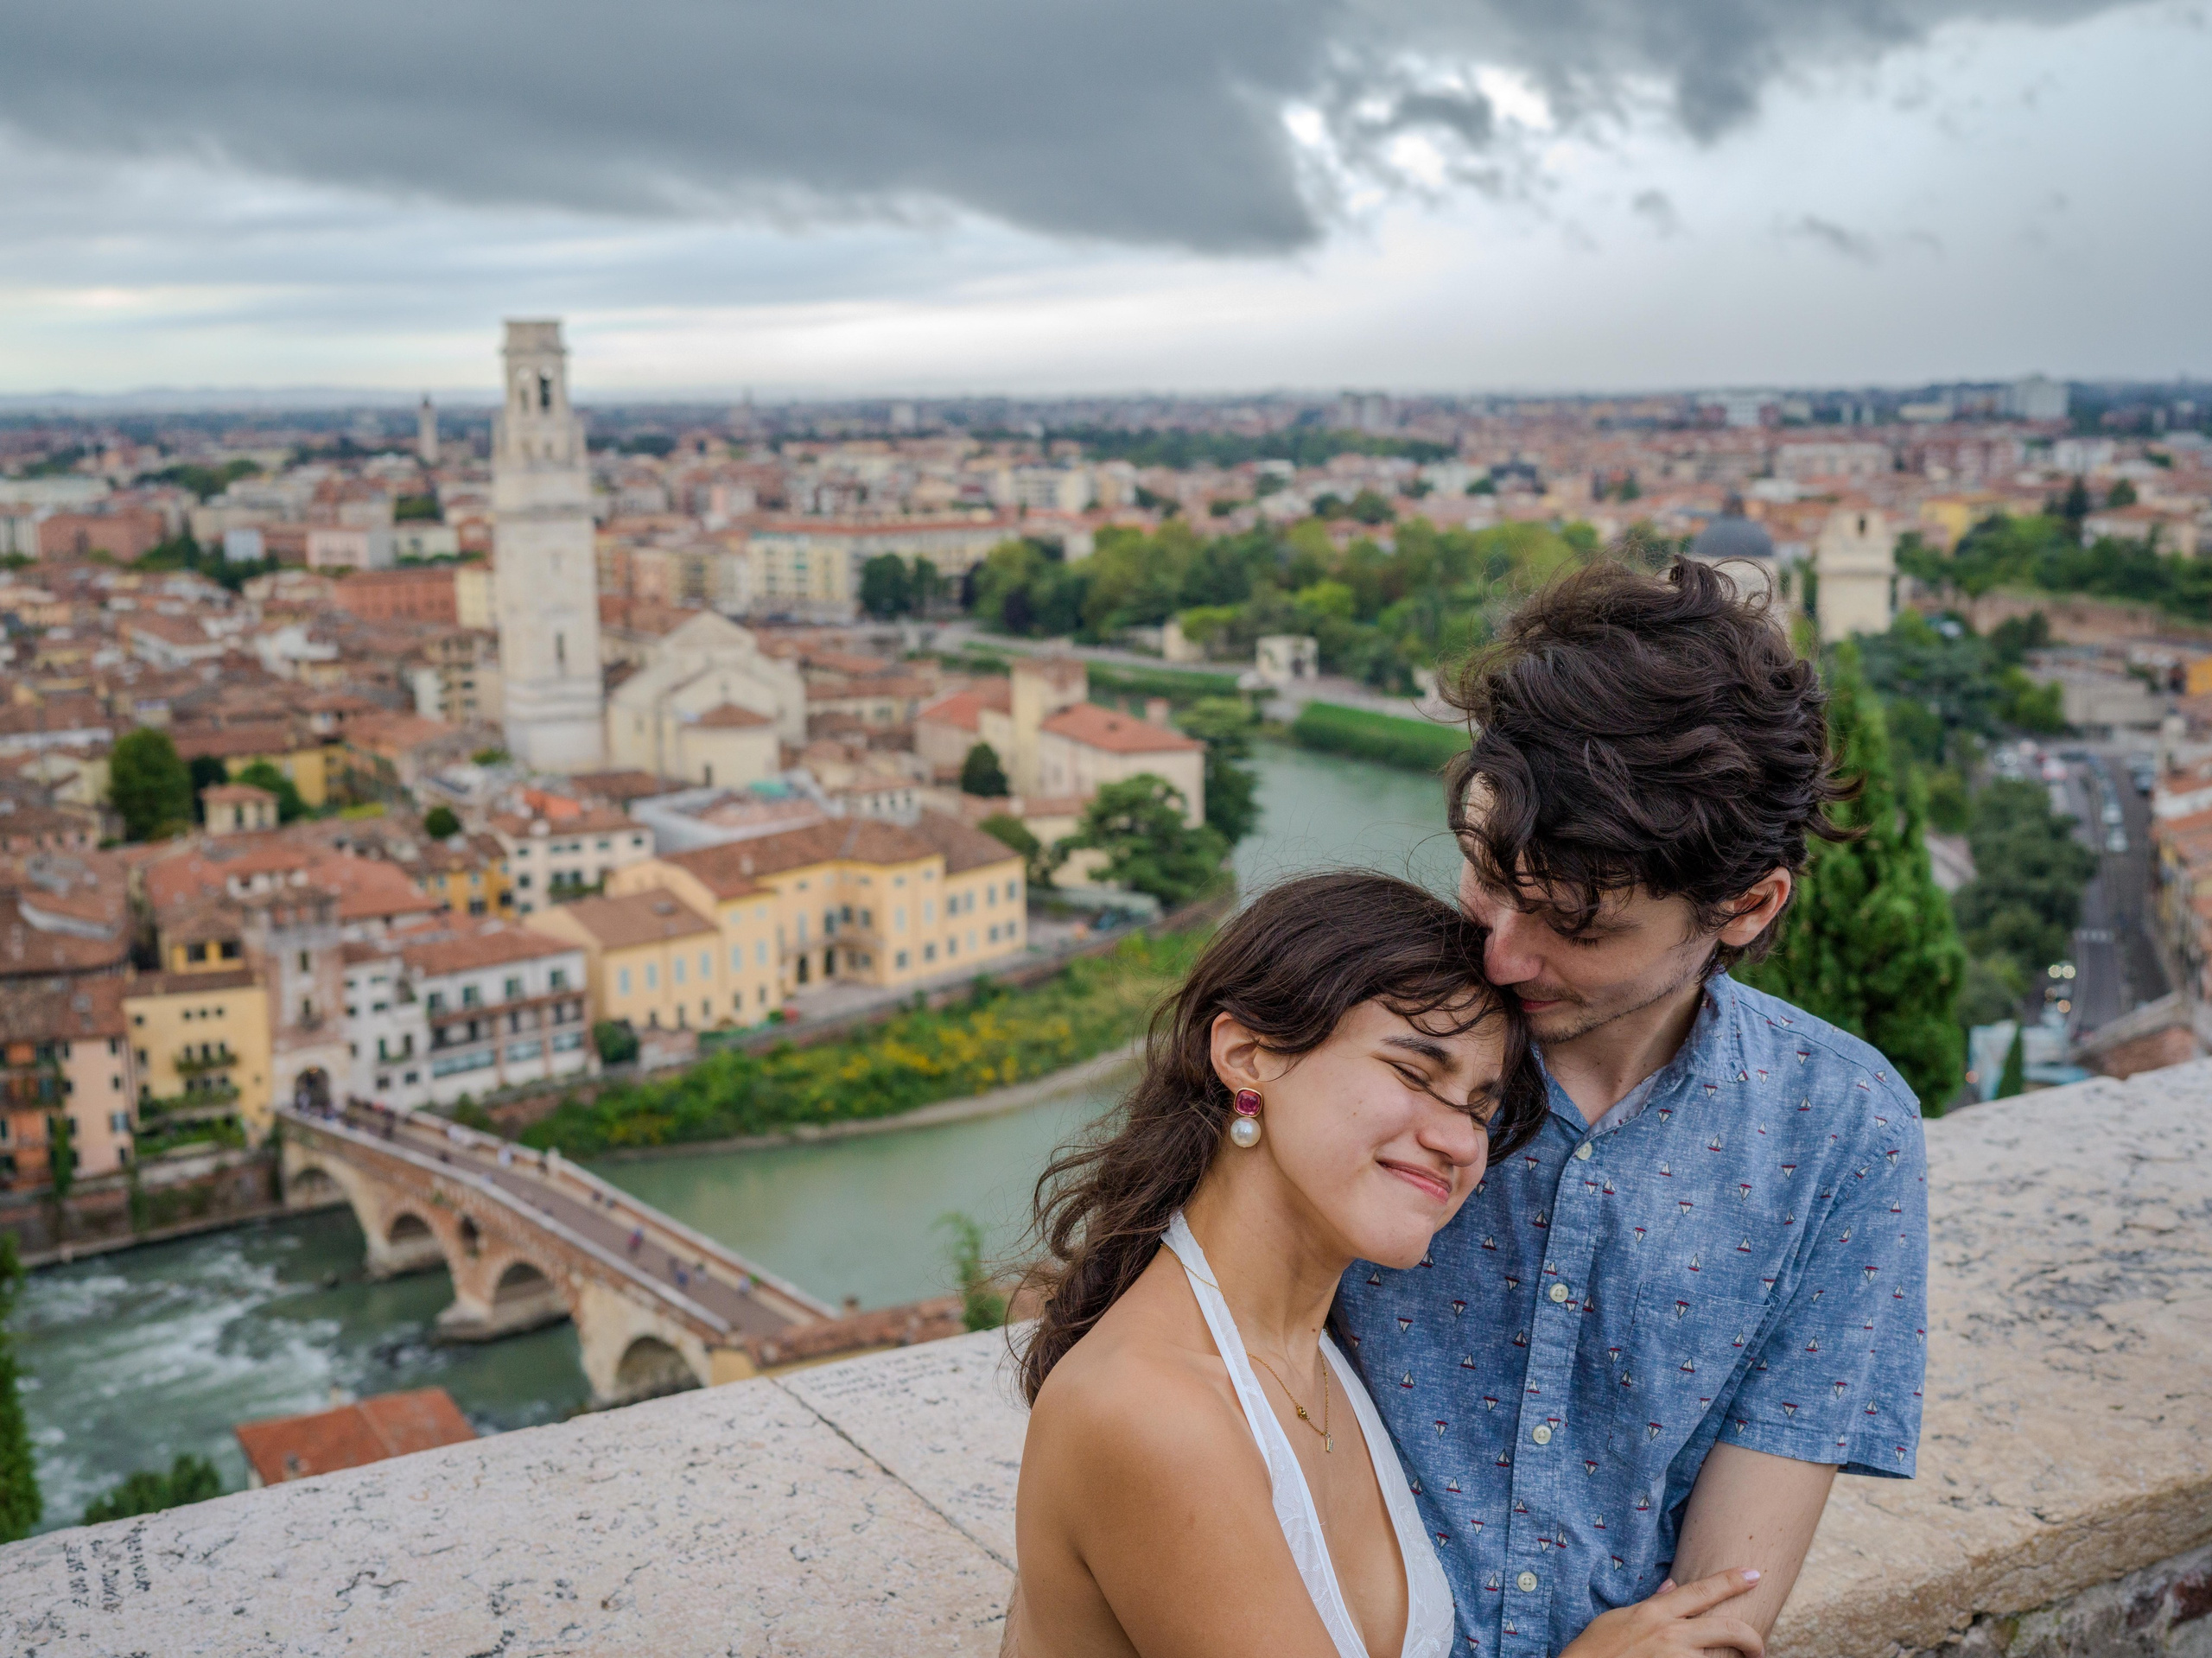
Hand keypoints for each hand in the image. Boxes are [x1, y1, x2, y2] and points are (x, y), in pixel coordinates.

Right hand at [1559, 1569, 1765, 1657]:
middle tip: (1759, 1647)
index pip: (1702, 1591)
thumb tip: (1673, 1586)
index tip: (1754, 1573)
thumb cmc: (1597, 1648)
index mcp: (1657, 1613)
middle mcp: (1671, 1634)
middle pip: (1727, 1628)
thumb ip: (1652, 1604)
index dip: (1731, 1580)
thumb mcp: (1622, 1618)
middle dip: (1752, 1638)